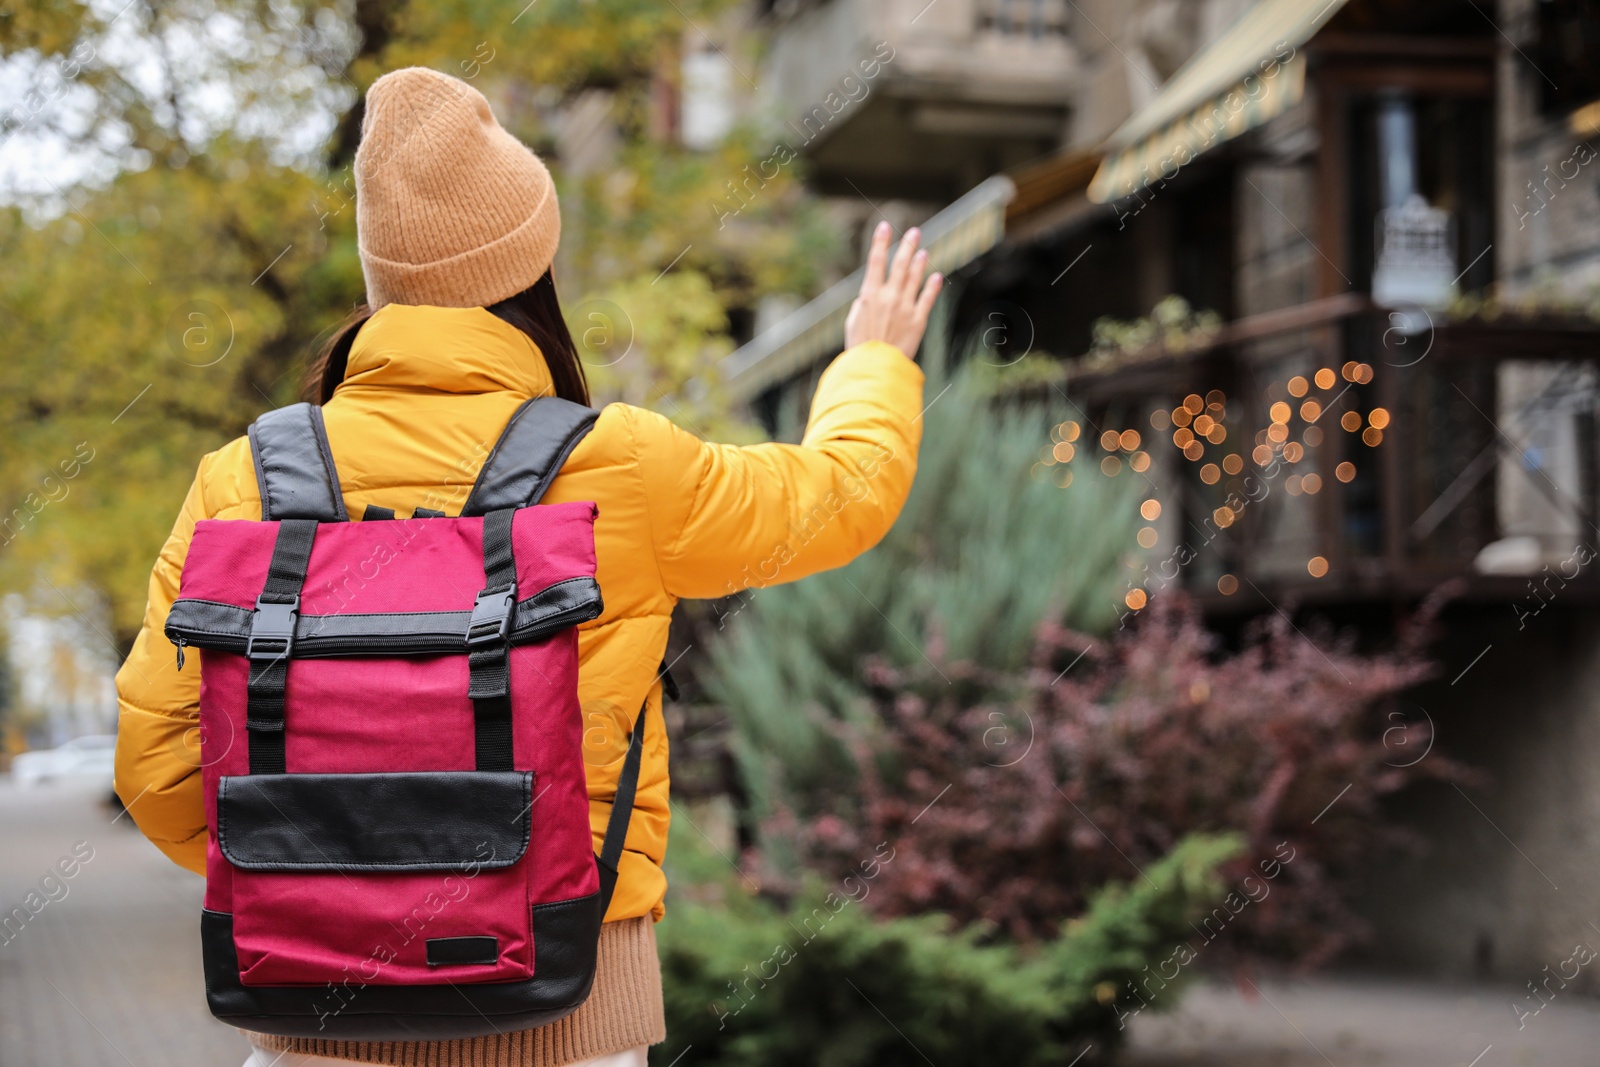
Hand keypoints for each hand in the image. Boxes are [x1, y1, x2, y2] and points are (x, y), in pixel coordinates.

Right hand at [844, 222, 942, 357]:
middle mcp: (889, 297)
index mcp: (869, 295)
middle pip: (900, 264)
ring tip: (923, 251)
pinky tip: (936, 276)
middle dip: (907, 245)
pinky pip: (927, 298)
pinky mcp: (918, 320)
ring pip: (915, 278)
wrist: (875, 367)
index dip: (880, 242)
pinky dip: (932, 286)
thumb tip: (871, 294)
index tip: (885, 226)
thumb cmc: (859, 347)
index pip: (875, 261)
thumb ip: (863, 304)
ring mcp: (905, 307)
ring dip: (920, 262)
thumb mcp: (853, 321)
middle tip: (914, 231)